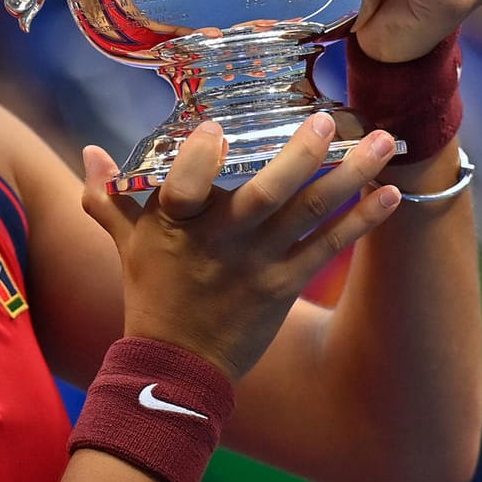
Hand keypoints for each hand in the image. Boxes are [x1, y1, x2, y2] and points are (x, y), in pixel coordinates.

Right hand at [80, 115, 402, 378]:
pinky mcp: (286, 284)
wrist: (179, 364)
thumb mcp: (126, 241)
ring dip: (351, 176)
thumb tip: (89, 151)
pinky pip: (329, 246)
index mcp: (176, 223)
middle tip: (328, 118)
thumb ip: (109, 195)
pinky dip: (363, 220)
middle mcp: (221, 240)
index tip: (215, 128)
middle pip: (266, 193)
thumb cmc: (152, 292)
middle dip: (301, 154)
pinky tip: (392, 195)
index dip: (199, 159)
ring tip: (382, 142)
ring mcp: (258, 263)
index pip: (184, 186)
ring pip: (309, 212)